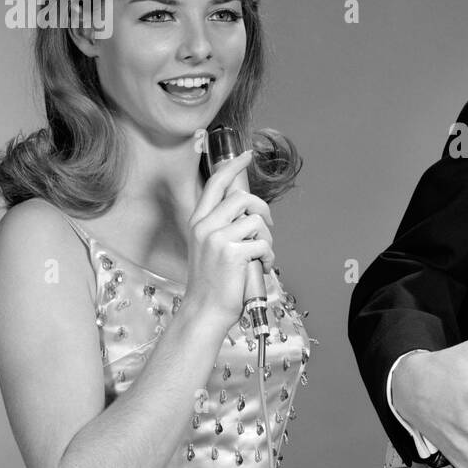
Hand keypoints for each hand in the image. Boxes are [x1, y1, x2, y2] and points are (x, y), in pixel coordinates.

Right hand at [182, 149, 275, 330]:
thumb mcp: (209, 248)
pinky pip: (263, 243)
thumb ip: (223, 227)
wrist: (204, 312)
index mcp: (198, 223)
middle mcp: (204, 227)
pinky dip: (269, 256)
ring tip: (260, 255)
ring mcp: (217, 239)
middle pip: (243, 197)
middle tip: (266, 230)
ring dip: (267, 238)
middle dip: (263, 211)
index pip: (215, 184)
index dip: (233, 166)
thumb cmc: (212, 284)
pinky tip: (260, 267)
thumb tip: (248, 213)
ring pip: (256, 220)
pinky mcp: (232, 253)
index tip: (247, 155)